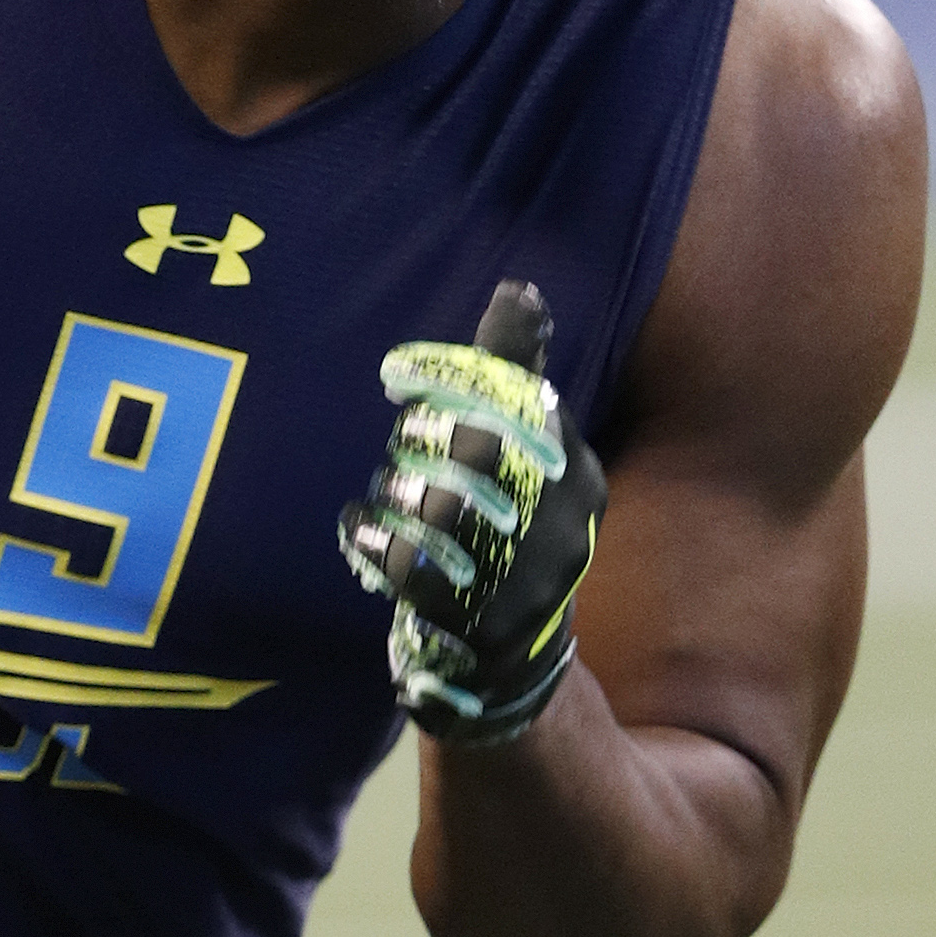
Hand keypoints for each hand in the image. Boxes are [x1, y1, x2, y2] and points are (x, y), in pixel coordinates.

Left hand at [338, 282, 605, 745]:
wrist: (512, 645)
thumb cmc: (506, 521)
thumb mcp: (523, 449)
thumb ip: (513, 374)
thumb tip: (520, 291)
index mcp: (576, 473)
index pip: (518, 405)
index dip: (451, 386)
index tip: (401, 382)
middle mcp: (566, 527)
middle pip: (478, 452)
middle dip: (423, 439)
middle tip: (399, 445)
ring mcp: (527, 581)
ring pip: (443, 510)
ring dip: (396, 493)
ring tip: (381, 495)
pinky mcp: (481, 624)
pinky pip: (412, 568)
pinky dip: (373, 539)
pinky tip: (359, 527)